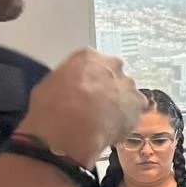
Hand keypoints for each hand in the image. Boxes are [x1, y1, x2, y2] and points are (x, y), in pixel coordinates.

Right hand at [17, 49, 146, 166]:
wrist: (69, 129)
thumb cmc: (51, 108)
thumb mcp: (47, 86)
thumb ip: (66, 82)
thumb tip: (68, 92)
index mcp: (88, 56)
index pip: (93, 63)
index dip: (89, 80)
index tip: (85, 91)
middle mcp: (112, 65)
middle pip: (113, 76)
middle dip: (107, 89)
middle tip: (96, 107)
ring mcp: (128, 84)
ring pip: (126, 93)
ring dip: (119, 104)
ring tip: (104, 122)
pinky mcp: (138, 105)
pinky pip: (134, 112)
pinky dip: (126, 120)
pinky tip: (112, 130)